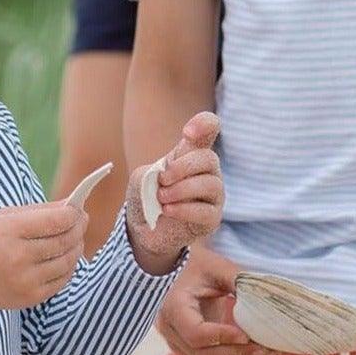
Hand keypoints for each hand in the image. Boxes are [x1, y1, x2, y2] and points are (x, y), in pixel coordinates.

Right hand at [0, 199, 87, 314]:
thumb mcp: (2, 218)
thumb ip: (38, 211)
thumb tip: (71, 207)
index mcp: (10, 231)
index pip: (55, 221)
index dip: (72, 214)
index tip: (78, 209)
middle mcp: (18, 257)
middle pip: (64, 241)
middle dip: (78, 229)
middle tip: (82, 220)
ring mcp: (26, 280)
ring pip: (67, 261)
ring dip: (77, 247)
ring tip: (75, 238)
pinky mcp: (32, 297)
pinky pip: (62, 280)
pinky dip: (69, 266)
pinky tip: (66, 257)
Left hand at [125, 111, 222, 269]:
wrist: (144, 229)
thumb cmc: (146, 197)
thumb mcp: (143, 177)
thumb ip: (155, 169)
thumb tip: (171, 176)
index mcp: (191, 153)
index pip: (208, 129)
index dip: (204, 124)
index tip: (188, 133)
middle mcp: (207, 171)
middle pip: (209, 158)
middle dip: (182, 167)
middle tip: (162, 179)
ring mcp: (213, 195)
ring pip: (210, 185)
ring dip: (181, 190)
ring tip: (161, 198)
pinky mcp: (212, 218)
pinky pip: (206, 211)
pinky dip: (184, 209)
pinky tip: (167, 210)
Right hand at [156, 243, 266, 354]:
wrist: (176, 270)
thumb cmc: (197, 265)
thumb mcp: (217, 267)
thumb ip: (238, 281)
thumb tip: (266, 300)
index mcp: (174, 307)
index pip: (196, 333)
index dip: (223, 337)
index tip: (247, 336)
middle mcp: (170, 330)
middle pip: (204, 354)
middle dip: (238, 353)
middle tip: (266, 348)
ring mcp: (177, 342)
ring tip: (268, 352)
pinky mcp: (188, 348)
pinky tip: (256, 353)